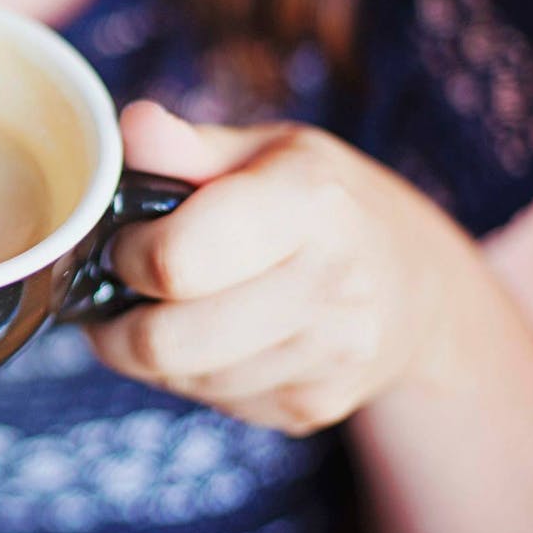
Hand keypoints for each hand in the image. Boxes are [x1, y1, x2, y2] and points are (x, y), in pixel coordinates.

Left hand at [87, 102, 462, 435]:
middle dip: (115, 323)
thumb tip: (130, 126)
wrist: (417, 287)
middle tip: (118, 293)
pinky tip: (212, 339)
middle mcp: (329, 284)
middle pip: (163, 341)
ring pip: (179, 379)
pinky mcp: (312, 406)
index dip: (126, 255)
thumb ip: (187, 146)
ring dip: (148, 352)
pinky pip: (211, 401)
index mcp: (309, 202)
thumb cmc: (321, 204)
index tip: (126, 242)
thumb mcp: (266, 152)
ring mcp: (327, 356)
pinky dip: (190, 376)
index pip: (175, 261)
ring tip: (165, 311)